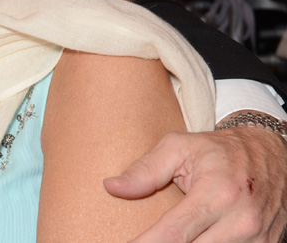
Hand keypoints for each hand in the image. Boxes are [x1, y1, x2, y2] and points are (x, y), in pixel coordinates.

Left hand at [103, 126, 286, 241]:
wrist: (272, 153)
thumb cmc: (220, 150)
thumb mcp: (179, 147)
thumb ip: (146, 170)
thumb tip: (111, 186)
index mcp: (217, 194)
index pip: (174, 232)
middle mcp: (241, 221)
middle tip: (139, 242)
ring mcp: (257, 237)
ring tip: (161, 239)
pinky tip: (191, 240)